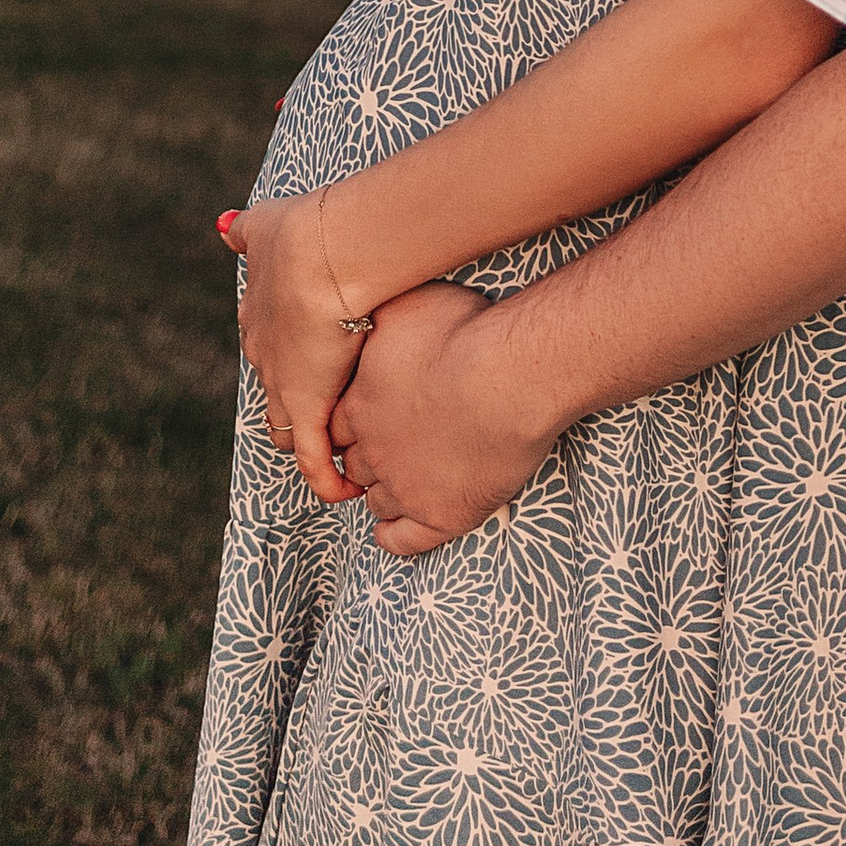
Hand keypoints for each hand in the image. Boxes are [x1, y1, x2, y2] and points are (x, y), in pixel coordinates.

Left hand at [220, 195, 369, 506]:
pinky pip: (313, 459)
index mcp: (257, 317)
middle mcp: (263, 356)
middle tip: (321, 410)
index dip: (286, 355)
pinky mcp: (307, 408)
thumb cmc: (304, 233)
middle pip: (270, 392)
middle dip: (292, 402)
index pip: (266, 347)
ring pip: (284, 430)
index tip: (308, 357)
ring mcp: (282, 386)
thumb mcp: (265, 224)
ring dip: (306, 442)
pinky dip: (325, 479)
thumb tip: (223, 224)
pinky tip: (342, 491)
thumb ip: (245, 229)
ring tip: (331, 453)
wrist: (319, 256)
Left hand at [331, 283, 558, 553]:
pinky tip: (394, 533)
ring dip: (380, 495)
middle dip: (364, 458)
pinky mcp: (438, 515)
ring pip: (375, 499)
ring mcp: (404, 485)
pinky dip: (393, 539)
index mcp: (360, 402)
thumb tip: (362, 309)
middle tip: (384, 450)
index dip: (349, 423)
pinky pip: (402, 541)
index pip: (335, 424)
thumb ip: (380, 312)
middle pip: (354, 462)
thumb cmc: (466, 332)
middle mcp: (374, 447)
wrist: (509, 376)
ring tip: (397, 487)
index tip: (363, 420)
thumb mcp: (409, 304)